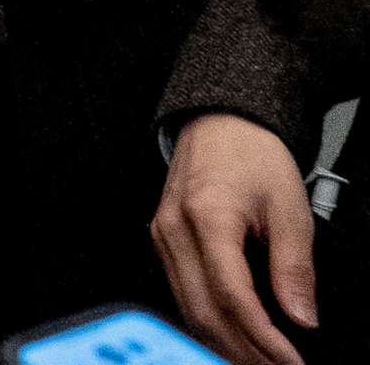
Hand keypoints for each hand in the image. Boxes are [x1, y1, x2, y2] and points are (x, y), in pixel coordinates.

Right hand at [154, 113, 317, 364]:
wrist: (219, 123)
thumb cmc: (253, 156)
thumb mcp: (290, 207)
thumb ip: (294, 267)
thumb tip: (302, 318)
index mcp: (208, 216)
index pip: (232, 295)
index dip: (263, 337)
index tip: (289, 359)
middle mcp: (174, 229)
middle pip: (203, 310)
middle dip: (242, 350)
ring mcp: (162, 235)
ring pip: (187, 308)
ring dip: (223, 343)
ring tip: (259, 360)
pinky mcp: (162, 240)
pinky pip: (181, 292)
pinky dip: (208, 321)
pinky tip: (234, 335)